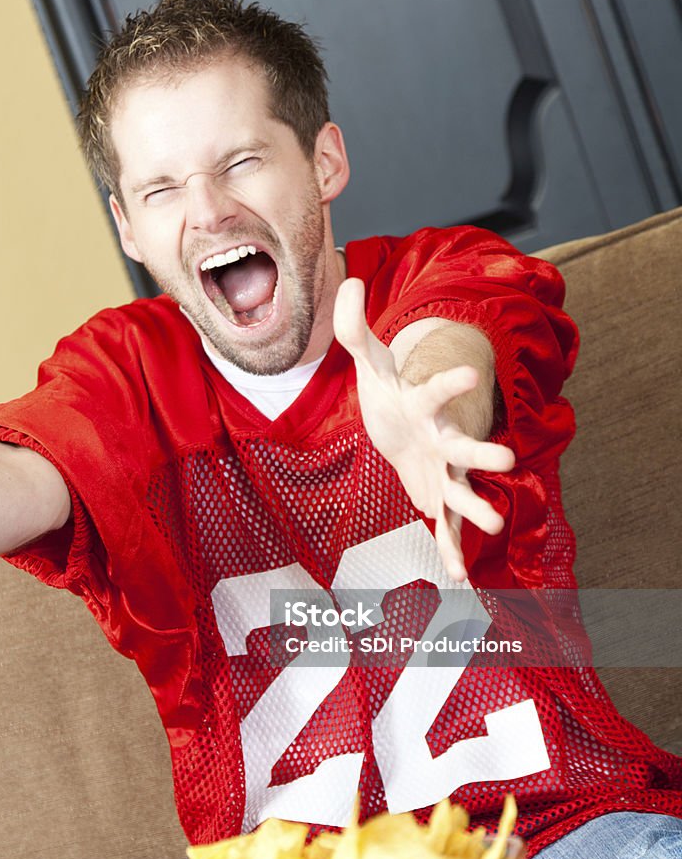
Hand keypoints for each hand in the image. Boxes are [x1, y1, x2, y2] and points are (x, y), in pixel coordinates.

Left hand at [333, 278, 514, 580]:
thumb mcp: (369, 362)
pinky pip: (444, 525)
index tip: (474, 371)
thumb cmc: (389, 391)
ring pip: (461, 490)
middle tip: (507, 461)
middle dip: (483, 454)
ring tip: (494, 525)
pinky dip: (451, 550)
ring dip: (477, 507)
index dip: (451, 381)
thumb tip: (349, 281)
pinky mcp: (435, 494)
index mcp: (422, 404)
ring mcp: (442, 469)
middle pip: (463, 446)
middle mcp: (441, 437)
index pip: (434, 390)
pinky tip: (460, 577)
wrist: (405, 424)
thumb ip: (357, 327)